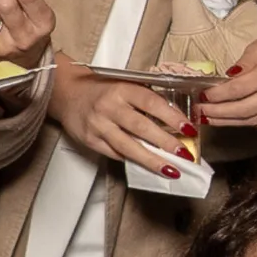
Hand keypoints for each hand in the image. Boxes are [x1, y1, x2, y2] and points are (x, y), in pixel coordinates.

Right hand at [48, 61, 193, 174]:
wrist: (67, 93)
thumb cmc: (104, 90)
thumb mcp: (127, 86)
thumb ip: (149, 99)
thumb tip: (178, 119)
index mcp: (122, 89)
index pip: (151, 103)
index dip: (172, 117)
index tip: (190, 130)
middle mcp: (109, 107)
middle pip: (141, 127)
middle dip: (166, 143)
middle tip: (186, 155)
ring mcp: (98, 125)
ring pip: (128, 146)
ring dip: (152, 160)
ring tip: (171, 170)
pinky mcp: (90, 140)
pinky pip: (115, 154)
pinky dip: (134, 161)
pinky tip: (149, 168)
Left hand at [194, 18, 256, 130]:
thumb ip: (242, 65)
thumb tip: (223, 82)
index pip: (239, 89)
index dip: (217, 96)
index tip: (201, 97)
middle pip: (245, 110)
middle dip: (219, 113)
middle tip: (200, 113)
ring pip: (255, 120)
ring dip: (230, 121)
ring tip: (211, 119)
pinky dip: (248, 122)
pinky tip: (234, 119)